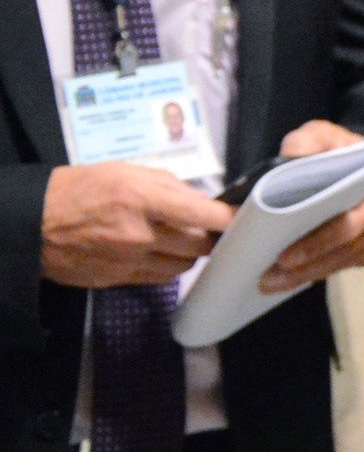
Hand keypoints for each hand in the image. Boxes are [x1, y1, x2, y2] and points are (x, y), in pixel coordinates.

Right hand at [39, 163, 231, 287]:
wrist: (34, 223)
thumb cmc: (82, 189)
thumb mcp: (127, 171)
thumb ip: (170, 186)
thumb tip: (203, 202)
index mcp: (142, 198)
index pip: (202, 214)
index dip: (227, 218)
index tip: (241, 218)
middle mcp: (138, 233)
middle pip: (199, 245)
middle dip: (209, 236)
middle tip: (208, 227)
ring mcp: (128, 261)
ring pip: (183, 266)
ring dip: (190, 254)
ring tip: (182, 239)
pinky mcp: (118, 280)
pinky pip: (159, 279)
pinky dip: (168, 266)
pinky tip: (161, 253)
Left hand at [262, 120, 363, 292]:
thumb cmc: (340, 150)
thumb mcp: (323, 134)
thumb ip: (306, 141)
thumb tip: (291, 159)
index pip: (350, 220)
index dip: (319, 241)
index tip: (284, 255)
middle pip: (346, 246)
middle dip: (307, 264)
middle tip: (269, 276)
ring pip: (343, 260)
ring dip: (307, 275)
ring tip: (269, 284)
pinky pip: (343, 265)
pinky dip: (315, 274)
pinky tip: (287, 280)